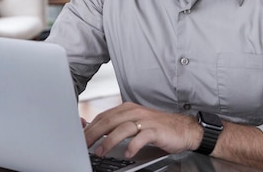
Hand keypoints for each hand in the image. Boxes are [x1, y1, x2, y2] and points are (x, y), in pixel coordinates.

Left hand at [84, 102, 201, 158]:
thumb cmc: (156, 127)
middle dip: (94, 133)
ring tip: (100, 151)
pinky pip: (141, 137)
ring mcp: (145, 120)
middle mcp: (134, 112)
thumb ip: (116, 125)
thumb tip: (94, 131)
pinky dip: (132, 146)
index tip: (79, 137)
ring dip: (109, 141)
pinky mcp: (156, 130)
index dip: (90, 126)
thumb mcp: (134, 123)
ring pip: (122, 128)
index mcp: (126, 109)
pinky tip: (127, 153)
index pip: (103, 116)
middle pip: (109, 121)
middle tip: (84, 145)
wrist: (183, 128)